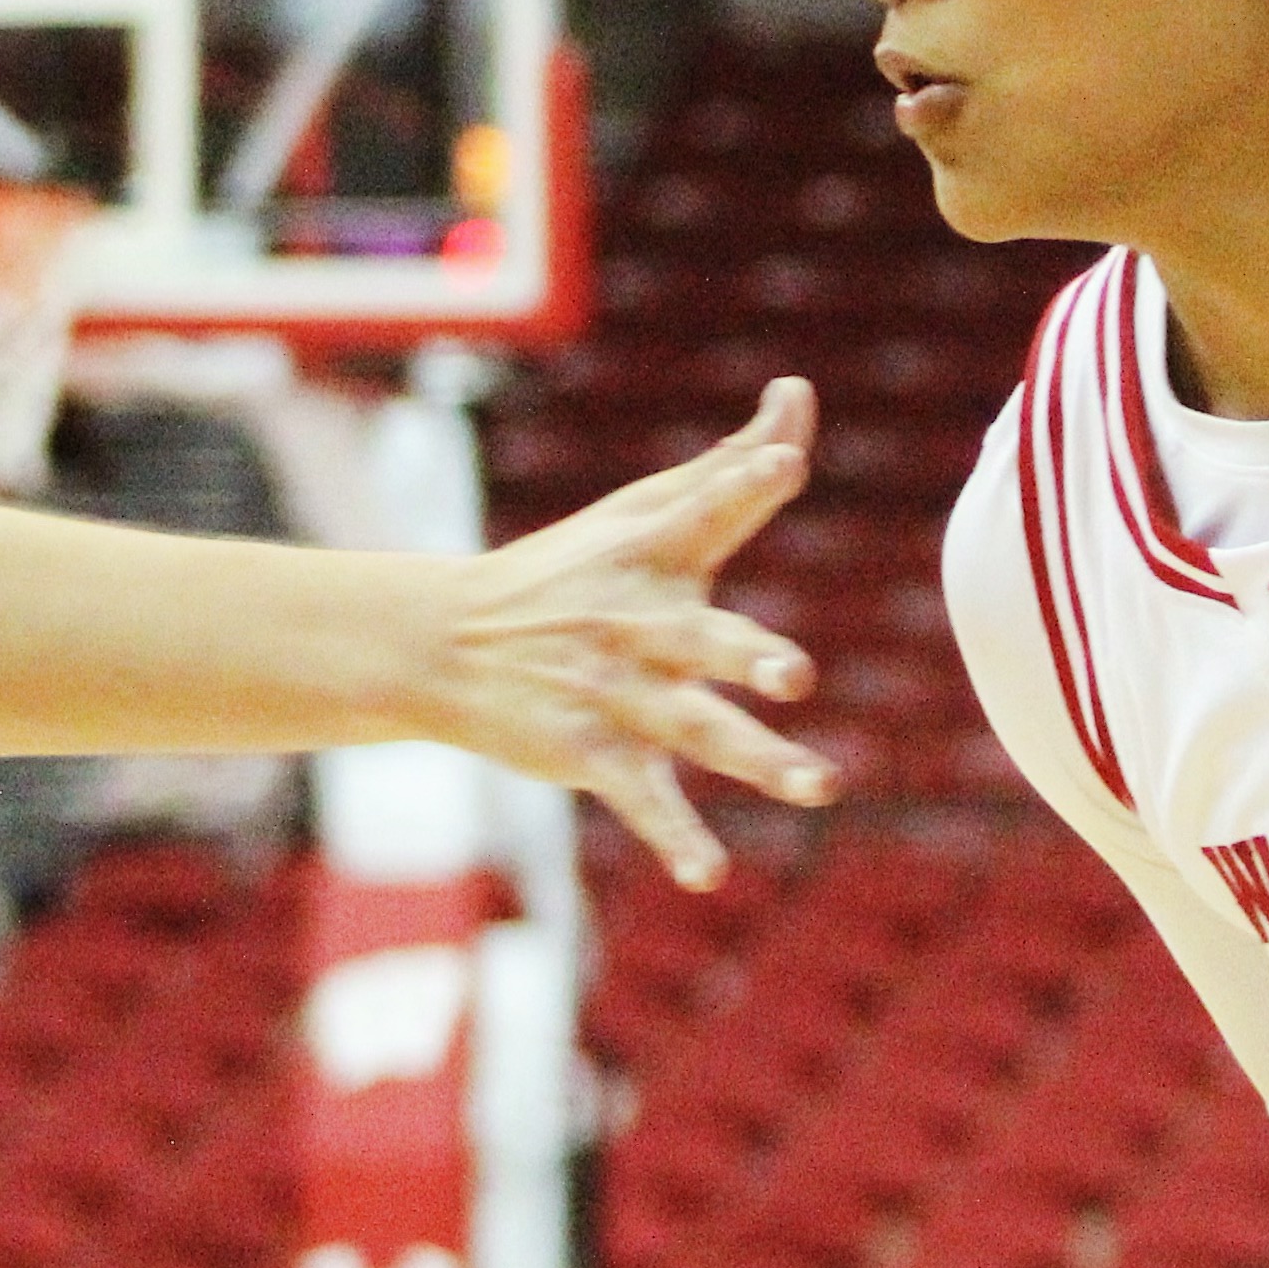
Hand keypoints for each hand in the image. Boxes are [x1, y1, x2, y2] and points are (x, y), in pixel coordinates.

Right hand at [431, 378, 836, 888]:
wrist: (446, 642)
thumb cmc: (573, 568)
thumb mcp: (644, 510)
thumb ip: (731, 463)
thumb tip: (798, 393)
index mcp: (655, 553)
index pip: (704, 509)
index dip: (745, 482)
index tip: (784, 460)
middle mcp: (639, 621)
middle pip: (704, 637)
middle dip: (748, 653)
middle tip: (795, 674)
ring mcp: (616, 691)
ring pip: (697, 728)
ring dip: (758, 758)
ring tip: (822, 787)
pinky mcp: (592, 751)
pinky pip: (644, 799)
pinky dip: (676, 839)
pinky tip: (710, 874)